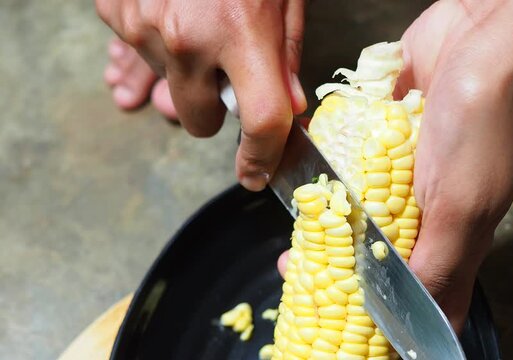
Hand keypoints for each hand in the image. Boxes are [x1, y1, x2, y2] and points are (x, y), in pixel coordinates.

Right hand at [96, 0, 307, 190]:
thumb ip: (285, 55)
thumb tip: (288, 107)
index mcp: (240, 32)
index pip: (260, 120)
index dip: (262, 156)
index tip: (256, 172)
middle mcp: (187, 38)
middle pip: (199, 121)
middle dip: (215, 109)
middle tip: (227, 74)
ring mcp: (144, 27)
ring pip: (168, 86)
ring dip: (186, 67)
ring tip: (200, 19)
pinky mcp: (114, 13)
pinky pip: (140, 51)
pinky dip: (158, 40)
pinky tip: (172, 7)